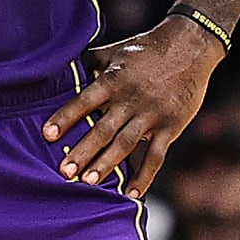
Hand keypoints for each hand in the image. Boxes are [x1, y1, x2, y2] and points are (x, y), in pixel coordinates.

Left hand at [42, 18, 225, 198]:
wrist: (191, 46)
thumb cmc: (146, 49)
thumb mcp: (115, 51)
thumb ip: (91, 64)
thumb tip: (62, 69)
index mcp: (114, 80)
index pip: (85, 100)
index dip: (66, 117)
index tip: (48, 135)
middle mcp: (131, 99)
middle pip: (103, 128)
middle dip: (83, 151)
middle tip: (64, 171)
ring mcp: (151, 114)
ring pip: (126, 144)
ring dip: (106, 164)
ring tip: (88, 182)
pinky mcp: (170, 126)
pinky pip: (156, 156)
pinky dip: (145, 176)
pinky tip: (132, 193)